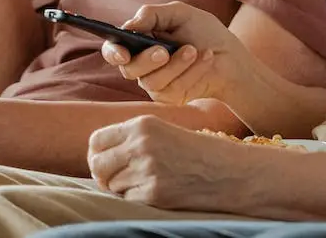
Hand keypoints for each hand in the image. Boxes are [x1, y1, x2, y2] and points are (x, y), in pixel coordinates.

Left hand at [88, 115, 260, 209]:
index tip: (106, 162)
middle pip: (97, 165)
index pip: (97, 140)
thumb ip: (134, 138)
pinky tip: (158, 191)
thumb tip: (96, 156)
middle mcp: (141, 144)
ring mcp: (147, 169)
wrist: (229, 170)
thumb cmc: (197, 151)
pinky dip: (137, 199)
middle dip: (103, 175)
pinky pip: (127, 200)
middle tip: (117, 179)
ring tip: (147, 182)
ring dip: (123, 188)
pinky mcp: (153, 193)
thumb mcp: (165, 131)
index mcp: (143, 124)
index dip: (97, 154)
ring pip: (111, 185)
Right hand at [101, 2, 245, 104]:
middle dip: (147, 60)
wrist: (231, 56)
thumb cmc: (204, 32)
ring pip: (153, 81)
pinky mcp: (171, 97)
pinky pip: (174, 89)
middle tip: (165, 51)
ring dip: (176, 64)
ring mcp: (156, 84)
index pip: (114, 51)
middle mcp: (142, 66)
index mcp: (139, 43)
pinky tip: (207, 58)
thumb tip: (130, 24)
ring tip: (195, 50)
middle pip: (130, 69)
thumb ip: (153, 14)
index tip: (123, 53)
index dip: (113, 53)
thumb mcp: (181, 14)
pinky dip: (192, 72)